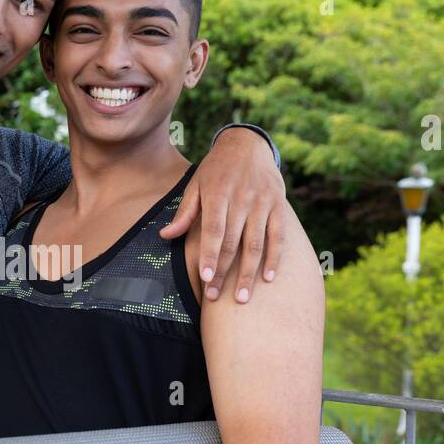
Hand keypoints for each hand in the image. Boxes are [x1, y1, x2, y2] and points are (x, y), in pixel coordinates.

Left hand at [161, 126, 285, 301]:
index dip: (210, 255)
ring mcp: (262, 203)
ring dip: (248, 273)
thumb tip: (165, 236)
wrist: (248, 144)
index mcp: (218, 193)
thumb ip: (185, 212)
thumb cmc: (216, 169)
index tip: (205, 278)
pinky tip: (269, 279)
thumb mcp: (196, 184)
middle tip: (215, 297)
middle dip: (224, 272)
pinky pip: (278, 236)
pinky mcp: (278, 206)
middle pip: (233, 242)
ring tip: (241, 298)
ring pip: (256, 244)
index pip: (214, 230)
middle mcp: (242, 199)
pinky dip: (274, 258)